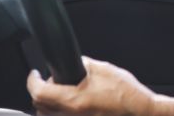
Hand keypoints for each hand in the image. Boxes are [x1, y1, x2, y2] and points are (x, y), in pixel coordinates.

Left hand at [27, 56, 159, 115]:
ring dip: (47, 105)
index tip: (34, 74)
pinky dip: (59, 112)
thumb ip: (84, 65)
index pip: (40, 91)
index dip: (33, 80)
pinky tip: (70, 105)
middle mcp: (71, 115)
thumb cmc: (127, 94)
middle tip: (50, 82)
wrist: (140, 112)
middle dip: (40, 92)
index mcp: (74, 100)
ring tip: (58, 94)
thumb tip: (75, 63)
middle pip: (39, 107)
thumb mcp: (104, 70)